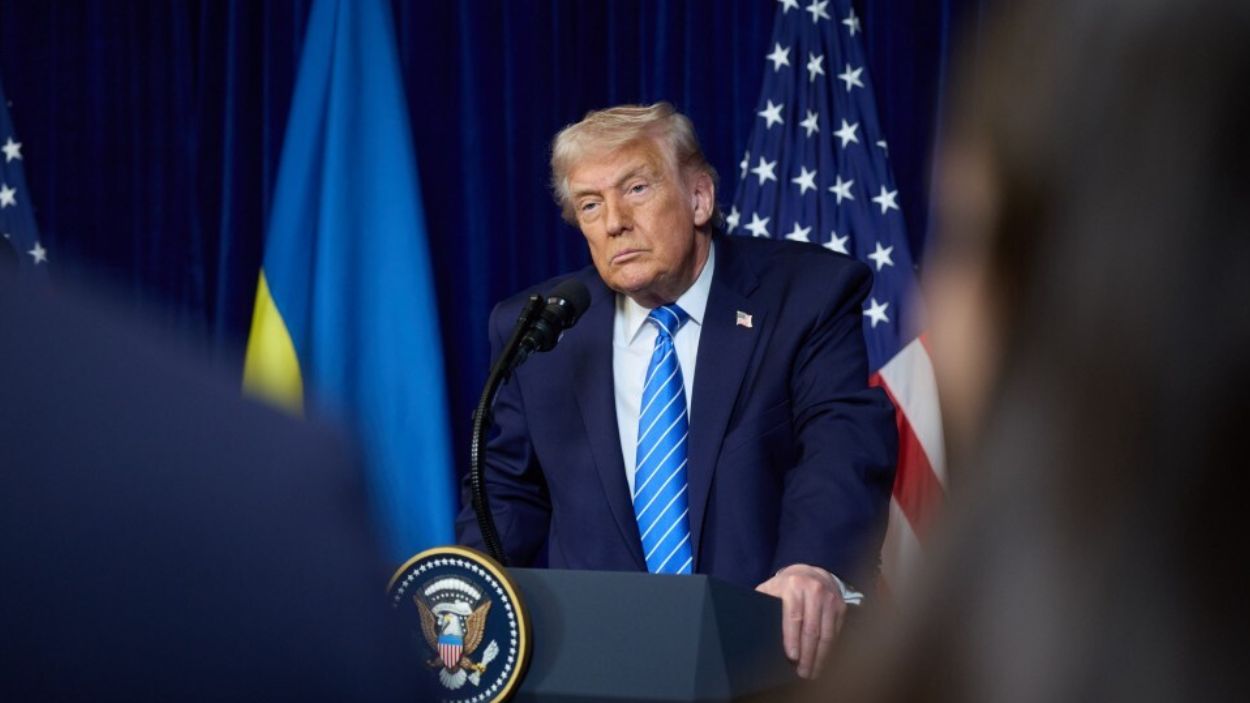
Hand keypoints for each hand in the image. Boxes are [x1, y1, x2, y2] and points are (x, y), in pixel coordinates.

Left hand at [755, 563, 845, 679]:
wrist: (812, 573)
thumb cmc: (785, 587)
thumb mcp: (771, 589)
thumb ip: (761, 603)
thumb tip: (746, 624)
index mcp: (793, 586)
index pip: (794, 616)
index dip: (792, 639)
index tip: (792, 657)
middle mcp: (814, 591)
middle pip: (811, 630)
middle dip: (807, 655)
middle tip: (802, 673)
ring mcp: (830, 599)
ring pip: (826, 635)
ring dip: (820, 657)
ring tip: (812, 672)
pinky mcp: (841, 607)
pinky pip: (835, 633)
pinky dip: (828, 650)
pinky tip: (821, 660)